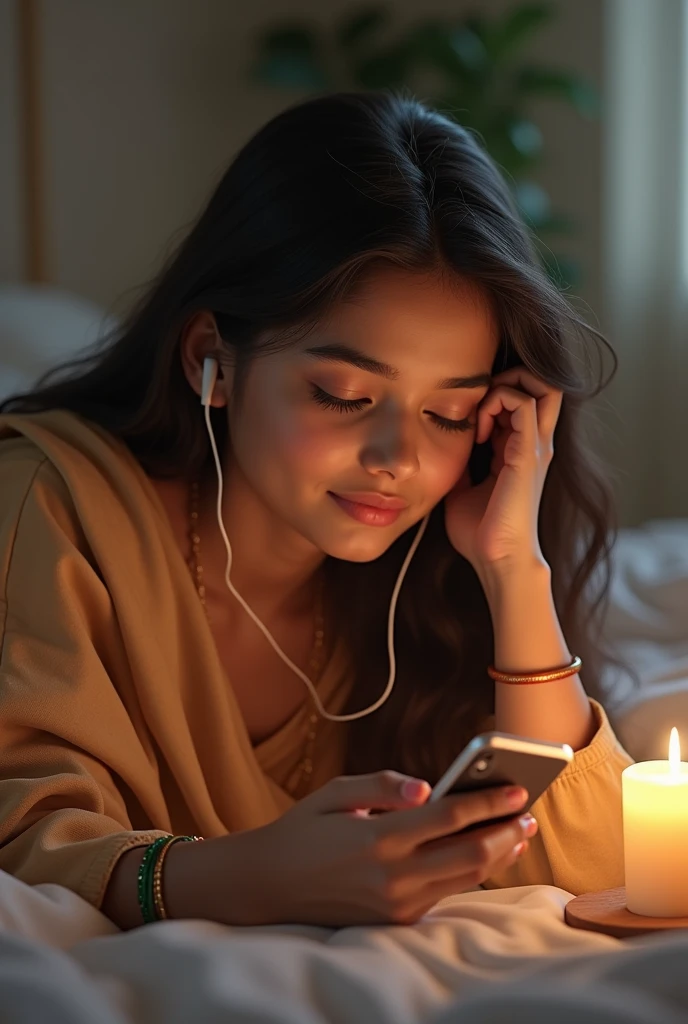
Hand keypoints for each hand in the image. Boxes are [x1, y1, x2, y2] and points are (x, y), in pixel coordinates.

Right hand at [212, 772, 536, 926]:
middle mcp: (392, 876)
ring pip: (464, 879)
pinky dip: (470, 873)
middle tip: (528, 812)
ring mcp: (395, 904)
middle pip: (470, 855)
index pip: (448, 817)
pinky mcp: (395, 920)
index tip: (515, 786)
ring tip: (516, 832)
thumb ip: (383, 786)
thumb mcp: (335, 792)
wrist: (267, 886)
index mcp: (377, 838)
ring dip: (496, 854)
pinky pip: (443, 894)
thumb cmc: (302, 830)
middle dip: (505, 832)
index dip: (487, 801)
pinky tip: (485, 854)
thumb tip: (426, 787)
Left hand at [444, 368, 562, 572]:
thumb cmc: (480, 533)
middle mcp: (535, 444)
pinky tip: (478, 432)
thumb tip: (443, 450)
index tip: (467, 422)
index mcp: (521, 451)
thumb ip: (462, 466)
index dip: (493, 397)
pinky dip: (496, 404)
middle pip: (543, 384)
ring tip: (478, 419)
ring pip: (539, 385)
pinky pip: (522, 402)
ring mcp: (536, 446)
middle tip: (479, 403)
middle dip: (509, 378)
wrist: (497, 560)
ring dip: (501, 389)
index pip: (521, 401)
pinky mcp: (528, 453)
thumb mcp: (463, 489)